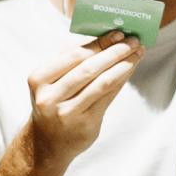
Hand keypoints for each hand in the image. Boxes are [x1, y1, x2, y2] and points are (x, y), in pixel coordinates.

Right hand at [24, 31, 143, 161]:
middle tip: (132, 41)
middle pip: (88, 68)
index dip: (98, 43)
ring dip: (123, 65)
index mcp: (38, 79)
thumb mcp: (52, 81)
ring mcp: (67, 113)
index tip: (117, 33)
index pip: (73, 55)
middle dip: (114, 51)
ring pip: (101, 83)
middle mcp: (49, 97)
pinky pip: (107, 97)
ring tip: (137, 53)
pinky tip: (129, 70)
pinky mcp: (85, 124)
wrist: (47, 141)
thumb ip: (73, 61)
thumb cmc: (54, 102)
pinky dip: (121, 80)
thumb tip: (107, 38)